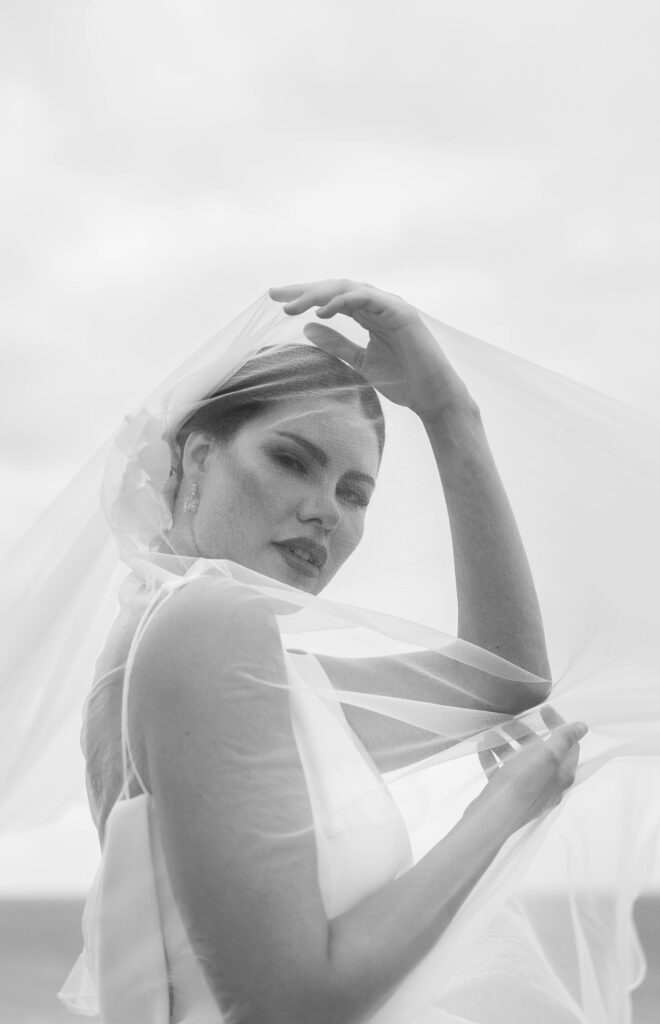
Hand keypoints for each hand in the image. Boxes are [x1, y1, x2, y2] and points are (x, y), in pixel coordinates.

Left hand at [268, 279, 471, 418]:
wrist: (432, 397)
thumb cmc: (403, 380)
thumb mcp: (360, 361)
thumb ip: (336, 344)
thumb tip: (307, 327)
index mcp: (369, 314)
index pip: (331, 298)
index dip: (304, 297)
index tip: (276, 301)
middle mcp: (379, 304)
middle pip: (335, 288)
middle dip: (304, 290)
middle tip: (275, 295)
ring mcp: (391, 305)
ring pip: (348, 288)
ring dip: (318, 294)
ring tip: (293, 307)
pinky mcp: (401, 312)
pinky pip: (367, 298)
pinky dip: (343, 301)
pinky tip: (322, 311)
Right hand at [477, 706, 587, 828]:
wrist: (494, 816)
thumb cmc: (523, 784)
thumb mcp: (547, 756)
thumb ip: (564, 740)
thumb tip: (583, 726)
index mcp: (561, 776)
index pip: (569, 746)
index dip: (559, 724)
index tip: (543, 709)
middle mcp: (547, 785)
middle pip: (541, 753)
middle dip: (526, 734)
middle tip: (512, 722)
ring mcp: (525, 792)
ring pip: (518, 761)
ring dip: (506, 744)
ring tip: (493, 732)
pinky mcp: (506, 796)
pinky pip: (500, 772)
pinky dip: (492, 757)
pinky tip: (482, 746)